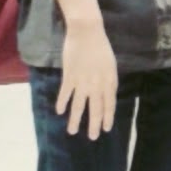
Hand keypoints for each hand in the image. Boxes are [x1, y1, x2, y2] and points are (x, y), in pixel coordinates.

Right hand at [57, 21, 117, 140]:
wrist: (87, 32)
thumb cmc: (101, 47)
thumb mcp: (111, 65)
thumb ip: (109, 81)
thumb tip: (107, 94)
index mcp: (109, 80)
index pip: (109, 104)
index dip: (108, 117)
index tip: (106, 129)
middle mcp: (97, 84)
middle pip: (96, 108)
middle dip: (94, 124)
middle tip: (92, 137)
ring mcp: (82, 81)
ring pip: (79, 105)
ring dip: (75, 120)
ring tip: (72, 131)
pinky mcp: (70, 76)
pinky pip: (65, 93)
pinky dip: (62, 103)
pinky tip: (59, 112)